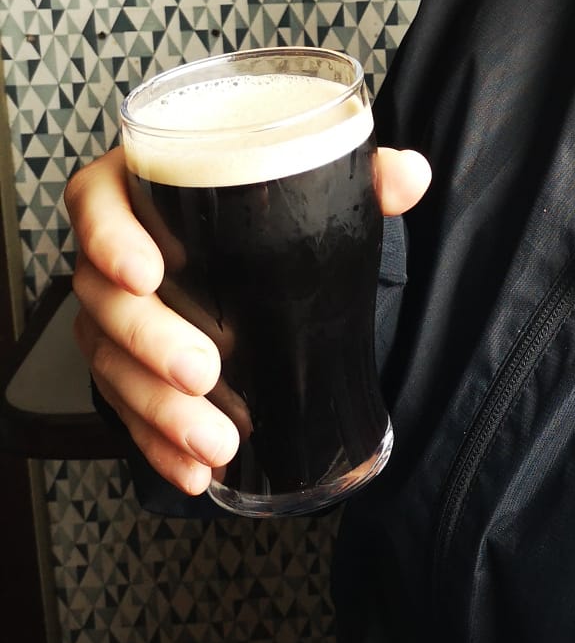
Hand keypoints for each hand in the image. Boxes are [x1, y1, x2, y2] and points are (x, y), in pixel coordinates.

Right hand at [68, 144, 430, 495]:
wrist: (255, 246)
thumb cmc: (265, 201)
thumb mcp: (305, 179)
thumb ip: (359, 172)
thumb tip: (410, 176)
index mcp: (140, 185)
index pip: (95, 200)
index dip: (108, 236)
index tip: (146, 274)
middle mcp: (112, 253)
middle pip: (105, 298)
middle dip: (149, 342)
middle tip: (203, 372)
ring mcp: (111, 315)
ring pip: (112, 365)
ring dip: (159, 411)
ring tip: (215, 444)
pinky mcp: (124, 367)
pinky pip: (127, 409)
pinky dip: (157, 443)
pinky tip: (192, 471)